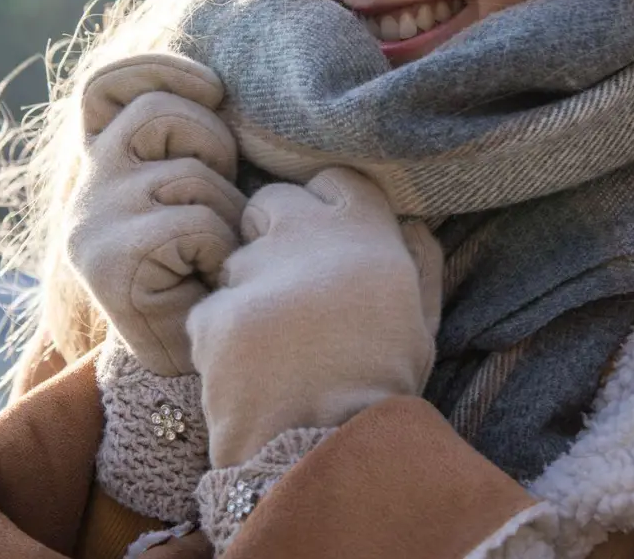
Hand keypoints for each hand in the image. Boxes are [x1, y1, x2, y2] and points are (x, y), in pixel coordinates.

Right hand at [65, 53, 246, 376]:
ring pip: (187, 171)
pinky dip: (221, 248)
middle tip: (223, 200)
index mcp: (106, 164)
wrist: (201, 359)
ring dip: (226, 207)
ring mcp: (92, 224)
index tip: (212, 88)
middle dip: (213, 145)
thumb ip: (195, 141)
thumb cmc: (219, 269)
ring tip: (220, 249)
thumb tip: (222, 84)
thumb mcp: (205, 191)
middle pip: (158, 113)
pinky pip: (196, 223)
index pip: (105, 87)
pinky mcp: (109, 262)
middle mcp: (89, 188)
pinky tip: (209, 277)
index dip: (158, 69)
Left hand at [187, 167, 442, 466]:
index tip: (327, 240)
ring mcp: (255, 273)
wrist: (333, 455)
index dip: (326, 206)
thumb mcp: (424, 324)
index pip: (334, 179)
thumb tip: (411, 221)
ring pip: (235, 260)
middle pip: (272, 202)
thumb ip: (418, 263)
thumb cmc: (386, 389)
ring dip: (247, 291)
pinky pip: (209, 314)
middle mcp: (310, 237)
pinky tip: (246, 373)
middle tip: (289, 288)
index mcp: (368, 234)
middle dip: (272, 234)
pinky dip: (221, 340)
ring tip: (273, 347)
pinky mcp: (213, 314)